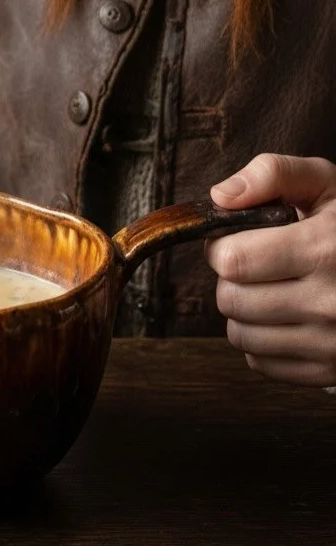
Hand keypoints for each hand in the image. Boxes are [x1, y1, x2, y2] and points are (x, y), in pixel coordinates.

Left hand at [208, 154, 335, 387]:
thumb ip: (271, 174)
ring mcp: (332, 343)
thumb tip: (221, 196)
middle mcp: (331, 302)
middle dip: (231, 278)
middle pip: (231, 299)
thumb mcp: (323, 183)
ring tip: (270, 288)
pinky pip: (260, 362)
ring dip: (243, 311)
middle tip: (255, 264)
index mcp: (325, 250)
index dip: (221, 245)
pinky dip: (261, 341)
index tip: (235, 239)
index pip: (234, 260)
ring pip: (240, 335)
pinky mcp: (330, 370)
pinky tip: (284, 316)